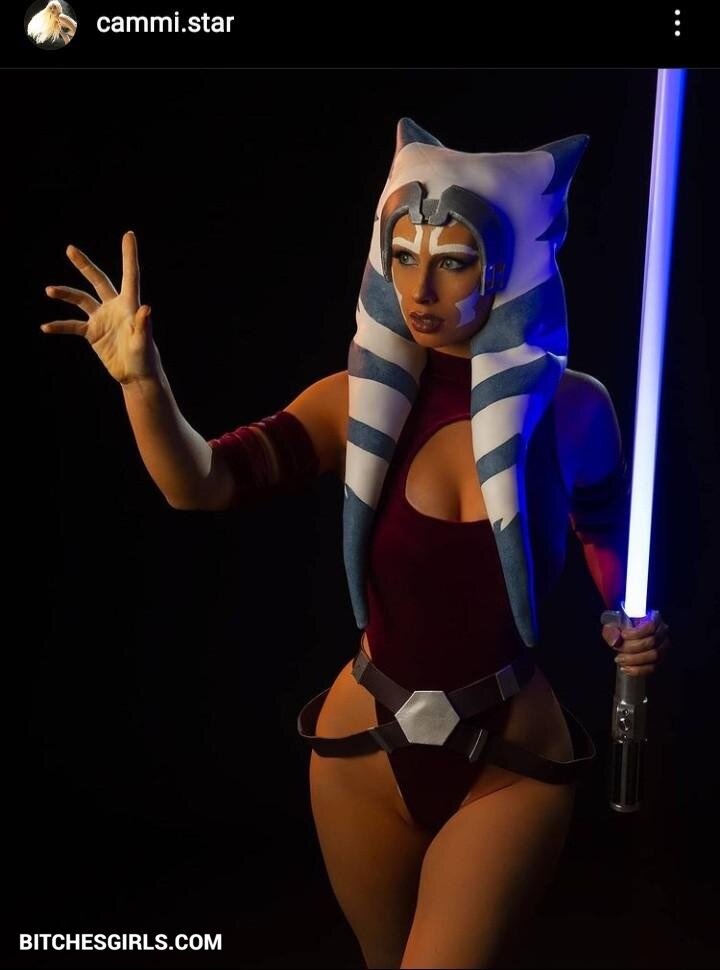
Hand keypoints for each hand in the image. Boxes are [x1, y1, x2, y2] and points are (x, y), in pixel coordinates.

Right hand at [41, 231, 160, 384]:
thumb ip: (143, 325)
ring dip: (65, 294)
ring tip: (49, 290)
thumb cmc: (145, 358)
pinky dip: (60, 326)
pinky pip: (73, 325)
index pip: (130, 275)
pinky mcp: (93, 333)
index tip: (128, 234)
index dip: (129, 255)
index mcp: (130, 304)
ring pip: (81, 300)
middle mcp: (114, 307)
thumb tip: (147, 308)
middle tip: (70, 249)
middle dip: (84, 265)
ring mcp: (102, 319)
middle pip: (98, 280)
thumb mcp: (143, 342)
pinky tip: (46, 327)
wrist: (136, 375)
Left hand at [601, 610, 670, 676]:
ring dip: (634, 660)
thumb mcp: (612, 626)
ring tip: (620, 660)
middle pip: (652, 642)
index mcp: (652, 618)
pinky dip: (638, 670)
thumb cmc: (621, 630)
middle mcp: (662, 632)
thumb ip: (611, 630)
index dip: (637, 632)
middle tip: (618, 650)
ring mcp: (664, 647)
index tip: (623, 635)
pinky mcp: (662, 661)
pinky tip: (626, 669)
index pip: (651, 625)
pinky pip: (653, 668)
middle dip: (632, 648)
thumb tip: (616, 640)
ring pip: (654, 656)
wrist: (625, 640)